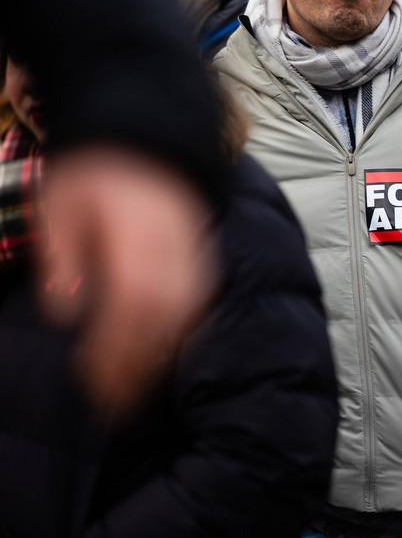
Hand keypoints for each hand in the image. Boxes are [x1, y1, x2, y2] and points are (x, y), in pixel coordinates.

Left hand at [38, 146, 217, 416]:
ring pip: (188, 315)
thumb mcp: (60, 206)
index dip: (115, 350)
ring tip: (139, 388)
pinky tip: (169, 352)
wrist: (145, 134)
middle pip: (164, 320)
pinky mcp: (204, 254)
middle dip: (139, 365)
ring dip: (164, 355)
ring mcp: (195, 253)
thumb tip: (68, 314)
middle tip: (114, 403)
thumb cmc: (94, 172)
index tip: (93, 383)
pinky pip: (201, 302)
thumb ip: (64, 259)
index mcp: (135, 240)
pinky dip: (186, 333)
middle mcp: (173, 251)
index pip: (131, 307)